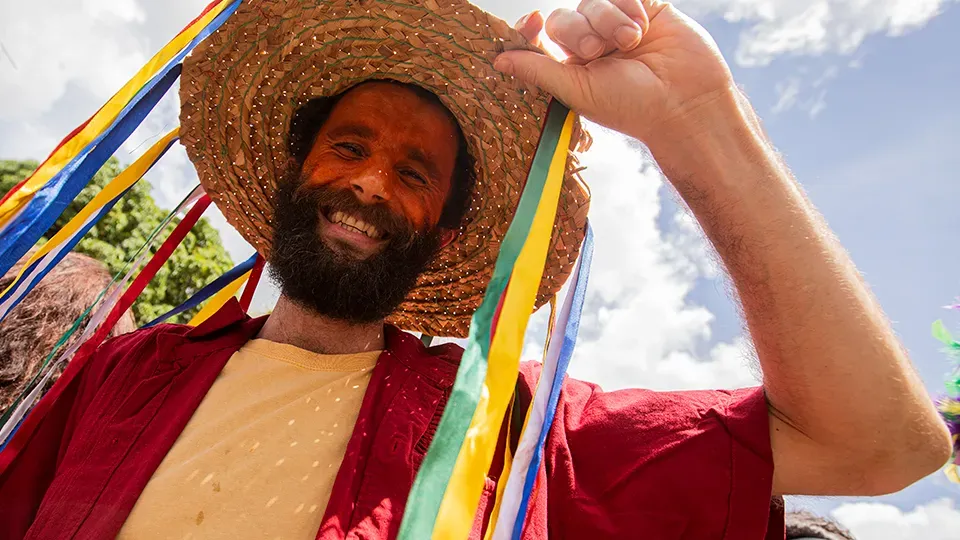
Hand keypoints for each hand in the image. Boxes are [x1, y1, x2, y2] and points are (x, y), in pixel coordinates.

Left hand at [500, 1, 736, 144]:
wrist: (685, 100)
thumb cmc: (632, 107)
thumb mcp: (578, 91)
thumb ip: (539, 70)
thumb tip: (498, 60)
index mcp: (571, 68)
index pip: (540, 38)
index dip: (530, 28)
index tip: (532, 23)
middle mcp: (592, 45)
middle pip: (565, 17)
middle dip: (581, 30)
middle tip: (600, 52)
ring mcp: (617, 26)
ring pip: (594, 2)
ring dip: (609, 19)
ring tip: (631, 41)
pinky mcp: (644, 9)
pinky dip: (629, 6)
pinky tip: (643, 26)